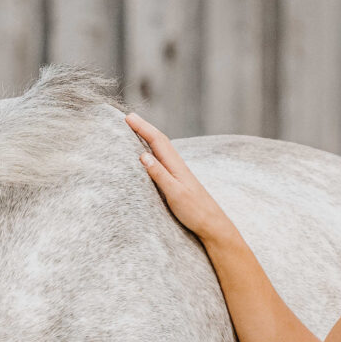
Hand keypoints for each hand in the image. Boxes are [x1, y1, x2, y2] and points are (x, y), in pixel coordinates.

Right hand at [125, 112, 234, 246]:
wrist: (212, 224)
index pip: (157, 141)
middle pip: (159, 140)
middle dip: (144, 127)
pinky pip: (163, 159)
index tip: (128, 118)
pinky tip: (150, 153)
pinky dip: (154, 150)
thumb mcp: (175, 194)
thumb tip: (143, 155)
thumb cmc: (195, 211)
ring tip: (137, 129)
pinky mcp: (178, 180)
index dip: (142, 128)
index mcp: (176, 166)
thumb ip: (159, 175)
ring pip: (162, 148)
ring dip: (149, 136)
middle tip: (129, 118)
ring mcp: (178, 172)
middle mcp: (177, 165)